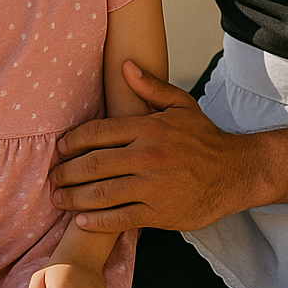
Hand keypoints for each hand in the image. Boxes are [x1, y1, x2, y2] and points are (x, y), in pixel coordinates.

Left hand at [49, 61, 260, 231]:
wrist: (236, 173)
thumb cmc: (205, 139)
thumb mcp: (181, 106)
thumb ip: (151, 87)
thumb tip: (125, 65)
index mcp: (149, 128)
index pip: (98, 132)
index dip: (73, 141)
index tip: (60, 149)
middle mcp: (148, 156)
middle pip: (93, 164)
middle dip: (66, 172)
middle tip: (51, 178)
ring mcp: (153, 186)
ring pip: (101, 193)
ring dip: (73, 198)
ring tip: (58, 199)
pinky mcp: (159, 213)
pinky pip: (120, 218)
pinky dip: (97, 221)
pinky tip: (81, 220)